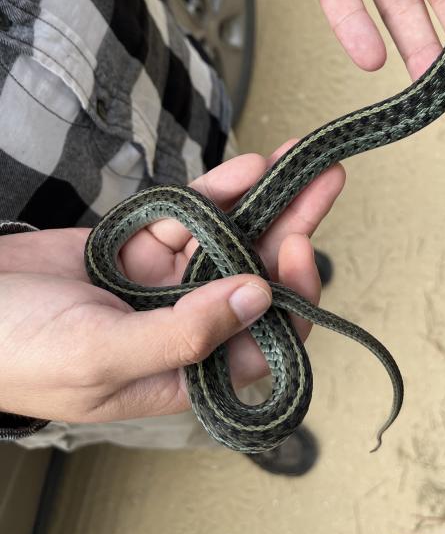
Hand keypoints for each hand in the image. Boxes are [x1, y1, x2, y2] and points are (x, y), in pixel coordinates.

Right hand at [0, 144, 344, 422]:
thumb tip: (256, 299)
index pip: (260, 342)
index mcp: (183, 373)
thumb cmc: (15, 351)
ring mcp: (166, 282)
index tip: (299, 250)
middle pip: (256, 277)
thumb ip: (184, 333)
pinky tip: (248, 169)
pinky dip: (217, 192)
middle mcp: (185, 327)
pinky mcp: (145, 245)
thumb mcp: (100, 354)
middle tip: (325, 183)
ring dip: (265, 200)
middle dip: (294, 229)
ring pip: (229, 238)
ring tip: (302, 160)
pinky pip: (191, 215)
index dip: (290, 298)